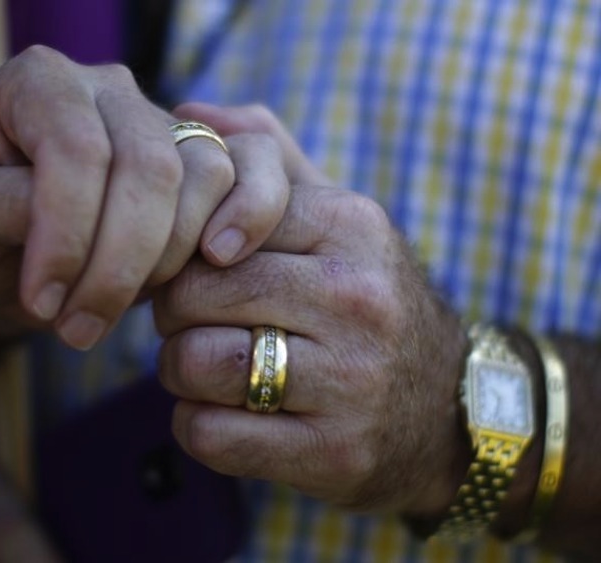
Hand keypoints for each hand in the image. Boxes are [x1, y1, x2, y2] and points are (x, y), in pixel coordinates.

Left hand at [0, 47, 288, 348]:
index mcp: (38, 83)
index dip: (67, 234)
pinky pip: (244, 182)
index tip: (42, 304)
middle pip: (149, 166)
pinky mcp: (199, 164)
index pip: (75, 149)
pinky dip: (237, 228)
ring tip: (111, 313)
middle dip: (119, 262)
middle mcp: (108, 90)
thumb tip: (71, 228)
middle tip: (78, 330)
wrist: (2, 255)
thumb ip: (4, 209)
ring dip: (167, 260)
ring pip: (204, 176)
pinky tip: (206, 269)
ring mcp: (161, 123)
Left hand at [152, 107, 469, 513]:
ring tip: (209, 368)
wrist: (446, 412)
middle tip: (193, 324)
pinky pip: (208, 434)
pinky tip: (225, 415)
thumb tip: (192, 114)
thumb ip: (269, 160)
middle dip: (173, 314)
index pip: (212, 223)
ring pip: (193, 364)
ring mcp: (351, 381)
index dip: (183, 252)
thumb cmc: (365, 305)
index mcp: (351, 226)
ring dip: (180, 372)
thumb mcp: (337, 221)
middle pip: (192, 295)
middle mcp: (358, 299)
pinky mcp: (334, 452)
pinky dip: (197, 425)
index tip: (198, 270)